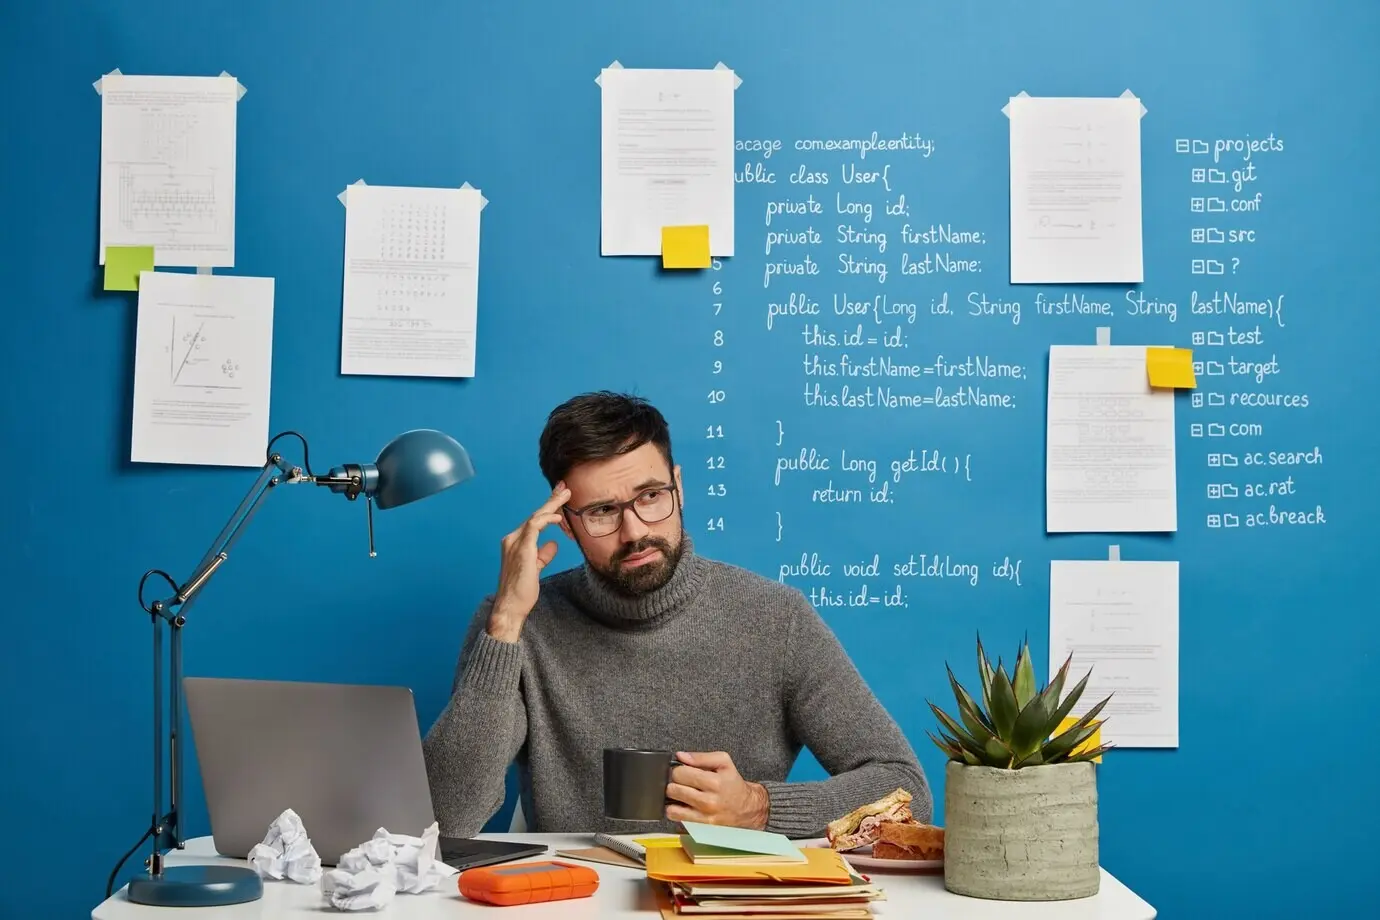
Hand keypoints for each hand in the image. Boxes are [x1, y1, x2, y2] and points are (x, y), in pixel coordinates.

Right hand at [486, 483, 569, 642]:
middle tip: (565, 487)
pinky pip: (533, 527)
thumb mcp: (535, 568)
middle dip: (551, 500)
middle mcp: (512, 539)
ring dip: (551, 505)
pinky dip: (546, 519)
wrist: (510, 606)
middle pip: (535, 515)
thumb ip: (542, 555)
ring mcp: (515, 543)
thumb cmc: (522, 590)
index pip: (534, 520)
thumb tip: (552, 544)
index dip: (548, 508)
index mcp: (515, 542)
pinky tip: (557, 516)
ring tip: (565, 495)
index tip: (560, 497)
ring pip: (535, 517)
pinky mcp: (521, 549)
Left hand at [666, 751, 768, 829]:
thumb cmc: (733, 784)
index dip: (678, 769)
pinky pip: (676, 818)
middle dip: (674, 783)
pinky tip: (682, 805)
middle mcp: (708, 801)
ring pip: (671, 806)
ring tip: (681, 793)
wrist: (747, 808)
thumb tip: (681, 756)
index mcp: (714, 782)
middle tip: (682, 782)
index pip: (680, 773)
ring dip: (673, 798)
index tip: (683, 771)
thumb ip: (701, 757)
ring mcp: (704, 816)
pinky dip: (675, 810)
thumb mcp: (724, 762)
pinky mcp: (700, 827)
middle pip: (673, 789)